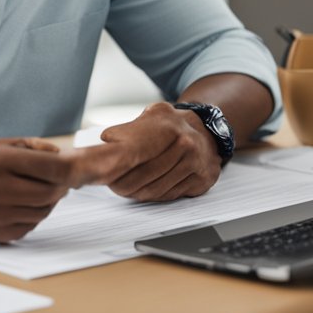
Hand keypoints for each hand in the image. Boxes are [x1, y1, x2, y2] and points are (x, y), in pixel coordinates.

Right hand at [0, 138, 73, 242]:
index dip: (68, 168)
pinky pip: (30, 226)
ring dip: (47, 200)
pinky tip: (20, 203)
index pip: (53, 168)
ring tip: (33, 188)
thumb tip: (57, 153)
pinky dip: (33, 215)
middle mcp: (0, 189)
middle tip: (55, 178)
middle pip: (52, 192)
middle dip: (59, 185)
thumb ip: (26, 146)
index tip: (70, 166)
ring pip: (44, 211)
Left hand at [72, 102, 219, 200]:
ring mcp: (196, 162)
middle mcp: (185, 143)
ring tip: (125, 189)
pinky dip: (155, 196)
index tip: (104, 175)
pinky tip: (147, 190)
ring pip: (157, 190)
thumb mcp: (149, 116)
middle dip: (123, 185)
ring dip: (137, 193)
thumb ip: (127, 130)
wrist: (208, 130)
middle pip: (144, 176)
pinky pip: (171, 195)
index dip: (117, 169)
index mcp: (168, 126)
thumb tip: (105, 142)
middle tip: (112, 185)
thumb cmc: (171, 125)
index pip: (135, 155)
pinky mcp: (203, 179)